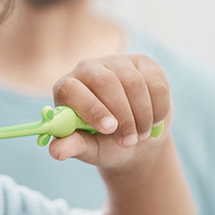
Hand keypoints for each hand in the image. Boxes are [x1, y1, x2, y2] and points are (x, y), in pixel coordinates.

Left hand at [47, 54, 171, 170]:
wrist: (137, 138)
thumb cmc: (105, 143)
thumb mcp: (89, 149)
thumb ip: (74, 146)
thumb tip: (55, 152)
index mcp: (67, 88)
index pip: (71, 88)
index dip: (91, 108)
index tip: (110, 129)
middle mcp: (88, 69)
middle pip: (105, 82)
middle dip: (123, 115)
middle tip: (130, 140)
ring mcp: (117, 62)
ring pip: (134, 83)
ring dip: (142, 115)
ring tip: (141, 135)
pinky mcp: (143, 63)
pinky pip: (156, 82)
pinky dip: (159, 108)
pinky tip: (154, 120)